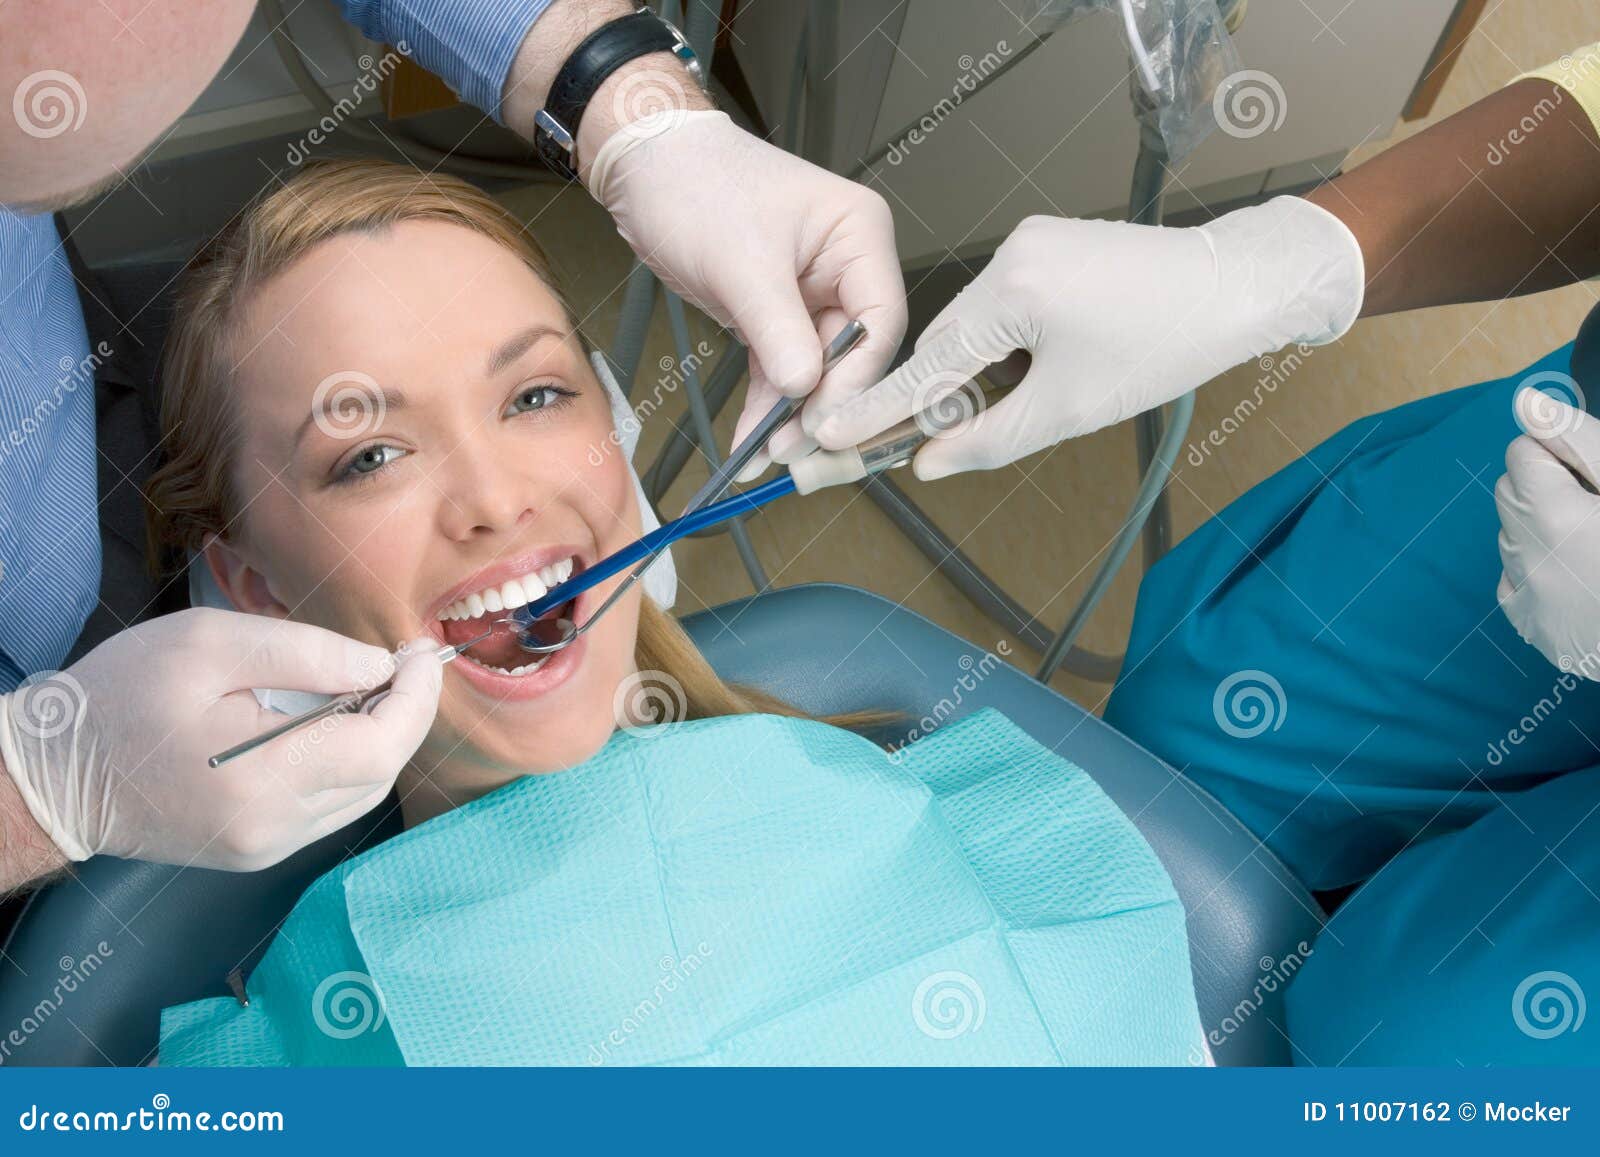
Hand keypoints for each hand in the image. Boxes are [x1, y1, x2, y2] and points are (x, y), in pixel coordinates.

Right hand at [0, 609, 442, 870]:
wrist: (55, 773)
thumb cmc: (123, 695)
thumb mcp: (207, 644)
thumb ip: (304, 652)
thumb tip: (380, 666)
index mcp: (259, 778)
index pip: (379, 747)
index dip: (415, 699)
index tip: (421, 653)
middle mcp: (272, 827)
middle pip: (379, 773)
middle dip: (403, 714)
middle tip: (401, 661)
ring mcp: (266, 847)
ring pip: (361, 794)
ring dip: (378, 739)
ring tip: (364, 686)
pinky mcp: (258, 851)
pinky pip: (330, 808)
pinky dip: (346, 764)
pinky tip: (328, 723)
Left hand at [584, 110, 905, 474]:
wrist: (644, 169)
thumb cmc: (697, 186)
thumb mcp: (741, 262)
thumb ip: (778, 329)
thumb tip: (805, 390)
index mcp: (859, 236)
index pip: (880, 320)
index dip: (858, 377)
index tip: (826, 419)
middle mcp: (846, 266)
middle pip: (853, 354)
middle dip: (822, 405)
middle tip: (794, 450)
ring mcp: (813, 294)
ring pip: (816, 371)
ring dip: (791, 415)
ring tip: (766, 455)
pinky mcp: (778, 315)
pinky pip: (781, 369)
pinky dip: (767, 405)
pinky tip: (751, 441)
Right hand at [813, 197, 1364, 479]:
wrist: (1238, 288)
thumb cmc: (1164, 345)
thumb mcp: (1069, 410)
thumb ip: (988, 439)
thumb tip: (930, 462)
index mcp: (1012, 289)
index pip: (927, 362)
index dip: (877, 405)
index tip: (830, 428)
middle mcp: (1011, 252)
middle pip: (945, 340)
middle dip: (936, 394)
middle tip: (913, 442)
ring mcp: (1032, 242)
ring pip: (975, 324)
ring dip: (976, 372)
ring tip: (1015, 403)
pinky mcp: (1051, 245)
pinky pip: (1004, 304)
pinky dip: (1003, 345)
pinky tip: (1036, 369)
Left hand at [1497, 388, 1599, 671]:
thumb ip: (1581, 440)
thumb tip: (1527, 403)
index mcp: (1555, 519)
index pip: (1523, 452)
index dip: (1563, 451)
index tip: (1598, 470)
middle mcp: (1529, 561)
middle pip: (1511, 491)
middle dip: (1549, 484)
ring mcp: (1529, 600)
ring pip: (1512, 535)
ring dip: (1545, 525)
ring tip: (1598, 538)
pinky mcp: (1534, 628)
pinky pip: (1514, 581)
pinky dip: (1541, 568)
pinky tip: (1585, 574)